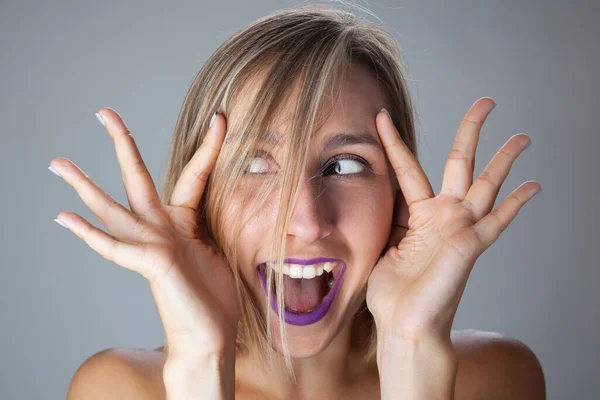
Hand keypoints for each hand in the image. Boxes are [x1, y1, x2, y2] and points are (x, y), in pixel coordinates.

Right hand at [50, 108, 238, 358]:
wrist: (210, 333)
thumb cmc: (213, 294)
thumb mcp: (219, 246)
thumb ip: (211, 220)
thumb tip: (228, 197)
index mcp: (183, 220)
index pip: (195, 173)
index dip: (210, 145)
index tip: (221, 116)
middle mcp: (161, 227)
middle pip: (137, 176)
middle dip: (121, 143)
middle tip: (103, 112)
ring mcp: (152, 245)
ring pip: (113, 207)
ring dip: (85, 185)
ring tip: (58, 162)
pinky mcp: (150, 264)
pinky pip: (114, 247)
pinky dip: (89, 234)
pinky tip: (64, 218)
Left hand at [366, 98, 540, 342]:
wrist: (404, 326)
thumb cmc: (391, 293)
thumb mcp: (383, 245)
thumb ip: (387, 218)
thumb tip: (373, 194)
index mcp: (419, 215)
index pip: (407, 168)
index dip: (394, 141)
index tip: (380, 116)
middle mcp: (444, 216)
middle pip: (460, 162)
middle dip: (472, 130)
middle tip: (486, 101)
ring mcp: (460, 229)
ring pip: (487, 184)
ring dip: (504, 159)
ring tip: (521, 135)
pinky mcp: (470, 245)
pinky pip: (498, 220)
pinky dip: (517, 203)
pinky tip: (535, 184)